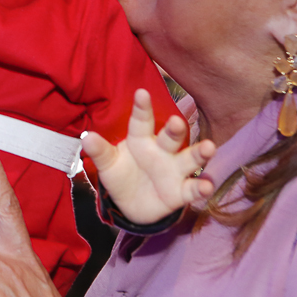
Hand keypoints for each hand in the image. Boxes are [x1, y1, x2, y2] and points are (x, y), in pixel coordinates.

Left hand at [81, 88, 215, 224]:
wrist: (130, 204)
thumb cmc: (121, 174)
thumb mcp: (108, 164)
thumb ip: (100, 152)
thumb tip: (86, 138)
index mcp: (141, 139)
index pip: (142, 121)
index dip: (142, 107)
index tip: (141, 92)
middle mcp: (162, 151)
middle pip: (171, 137)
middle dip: (175, 129)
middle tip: (176, 122)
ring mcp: (174, 170)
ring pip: (190, 158)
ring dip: (201, 152)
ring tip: (210, 147)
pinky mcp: (181, 191)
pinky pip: (193, 188)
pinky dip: (202, 187)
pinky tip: (207, 185)